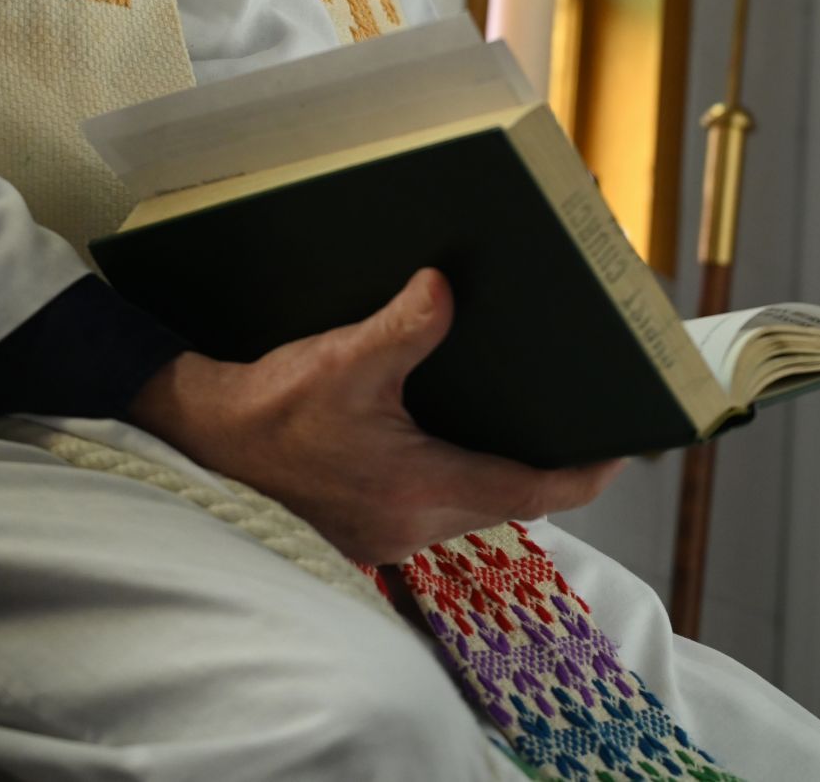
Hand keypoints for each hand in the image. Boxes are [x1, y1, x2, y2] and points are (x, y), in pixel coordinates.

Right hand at [128, 267, 623, 562]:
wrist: (197, 442)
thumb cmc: (267, 408)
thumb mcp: (339, 359)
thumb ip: (401, 328)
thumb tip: (444, 287)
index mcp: (419, 490)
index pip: (529, 490)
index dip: (582, 472)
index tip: (621, 449)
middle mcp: (412, 524)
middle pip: (508, 499)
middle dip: (546, 464)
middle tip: (580, 419)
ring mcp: (388, 532)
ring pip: (471, 501)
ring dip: (500, 466)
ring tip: (524, 415)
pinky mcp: (366, 523)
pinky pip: (435, 500)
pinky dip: (458, 469)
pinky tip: (450, 427)